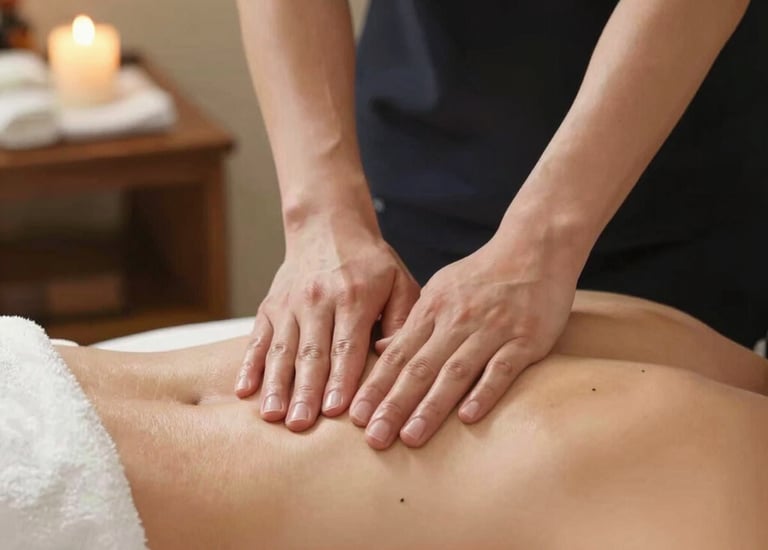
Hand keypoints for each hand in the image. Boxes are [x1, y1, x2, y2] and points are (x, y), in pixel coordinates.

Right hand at [235, 215, 418, 432]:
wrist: (329, 226)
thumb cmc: (371, 263)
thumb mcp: (399, 282)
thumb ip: (402, 320)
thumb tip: (391, 356)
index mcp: (354, 297)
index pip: (347, 346)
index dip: (341, 379)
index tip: (336, 411)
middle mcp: (318, 300)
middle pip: (311, 353)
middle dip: (305, 392)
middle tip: (300, 425)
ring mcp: (290, 303)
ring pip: (281, 349)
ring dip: (276, 384)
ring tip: (272, 416)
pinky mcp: (270, 306)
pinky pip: (257, 338)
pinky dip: (249, 364)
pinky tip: (244, 390)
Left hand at [349, 234, 578, 448]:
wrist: (536, 248)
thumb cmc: (485, 273)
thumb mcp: (441, 288)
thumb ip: (413, 321)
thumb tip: (380, 348)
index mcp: (433, 309)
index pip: (397, 354)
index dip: (376, 386)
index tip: (356, 416)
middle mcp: (457, 321)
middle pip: (419, 367)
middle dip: (394, 405)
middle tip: (374, 438)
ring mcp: (492, 330)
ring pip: (455, 372)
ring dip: (431, 407)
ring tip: (410, 437)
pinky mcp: (525, 339)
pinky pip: (502, 368)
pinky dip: (484, 392)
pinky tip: (468, 418)